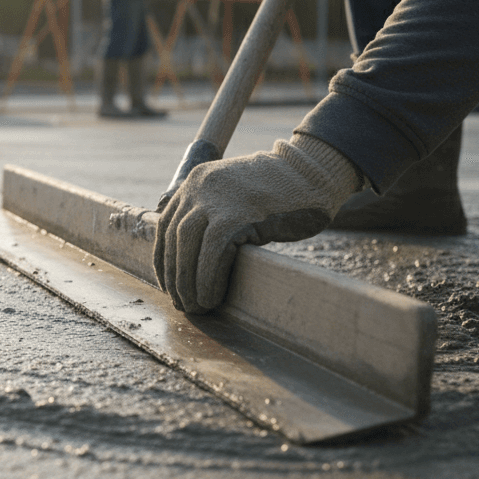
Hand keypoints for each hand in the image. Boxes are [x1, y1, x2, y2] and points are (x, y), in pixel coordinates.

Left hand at [153, 135, 362, 312]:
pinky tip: (211, 297)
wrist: (314, 172)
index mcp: (196, 181)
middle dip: (176, 276)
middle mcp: (200, 186)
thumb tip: (195, 258)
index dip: (164, 259)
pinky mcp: (238, 215)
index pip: (165, 226)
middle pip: (174, 239)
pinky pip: (213, 253)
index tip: (169, 284)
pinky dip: (208, 279)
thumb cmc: (282, 192)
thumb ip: (214, 214)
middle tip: (183, 303)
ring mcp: (217, 199)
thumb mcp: (235, 195)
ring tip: (197, 306)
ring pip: (188, 247)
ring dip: (188, 282)